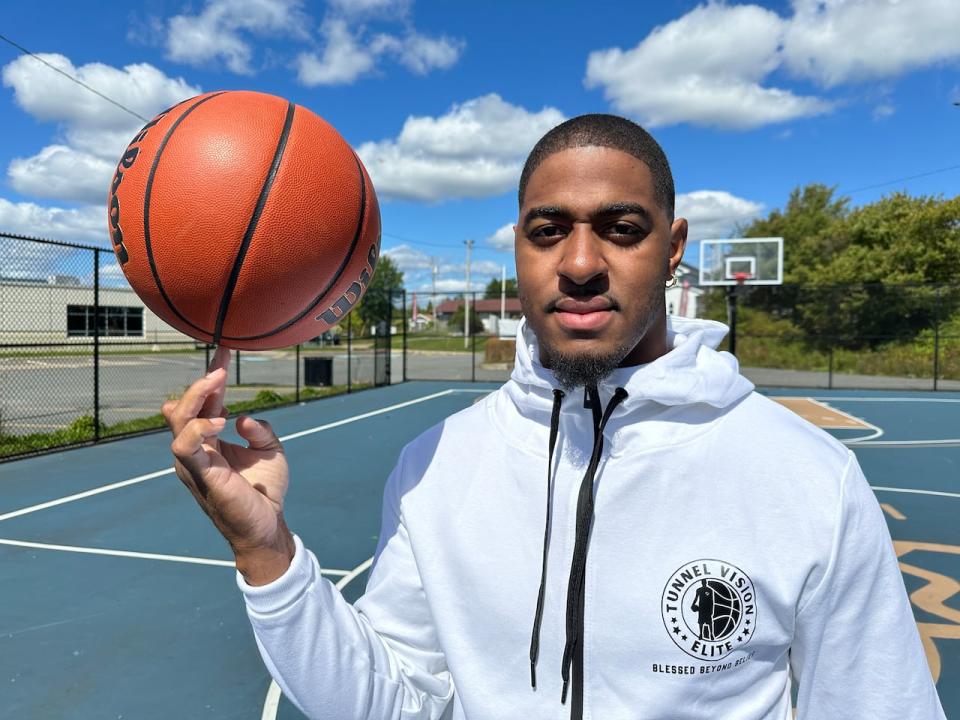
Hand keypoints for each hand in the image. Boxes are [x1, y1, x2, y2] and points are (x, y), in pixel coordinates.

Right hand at [162, 346, 293, 584]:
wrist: (266, 525)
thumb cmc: (264, 490)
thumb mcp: (270, 450)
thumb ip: (261, 430)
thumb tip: (244, 418)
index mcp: (210, 439)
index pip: (203, 401)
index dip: (211, 376)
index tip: (224, 352)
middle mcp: (197, 448)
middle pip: (184, 407)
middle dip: (201, 382)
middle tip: (222, 366)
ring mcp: (194, 461)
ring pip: (178, 421)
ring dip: (197, 397)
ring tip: (218, 382)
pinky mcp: (200, 475)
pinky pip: (185, 447)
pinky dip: (198, 429)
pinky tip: (221, 421)